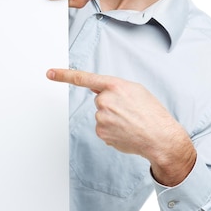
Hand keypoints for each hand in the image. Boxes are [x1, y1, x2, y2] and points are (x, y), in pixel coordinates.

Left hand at [46, 68, 195, 185]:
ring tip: (131, 122)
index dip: (64, 75)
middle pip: (99, 100)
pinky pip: (103, 129)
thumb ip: (114, 87)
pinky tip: (126, 132)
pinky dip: (113, 131)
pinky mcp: (101, 133)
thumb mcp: (136, 90)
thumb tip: (97, 90)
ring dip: (113, 119)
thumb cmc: (152, 113)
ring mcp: (101, 118)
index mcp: (114, 86)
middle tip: (129, 111)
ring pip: (101, 115)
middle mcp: (104, 101)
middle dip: (111, 104)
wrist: (161, 138)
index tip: (49, 73)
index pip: (83, 78)